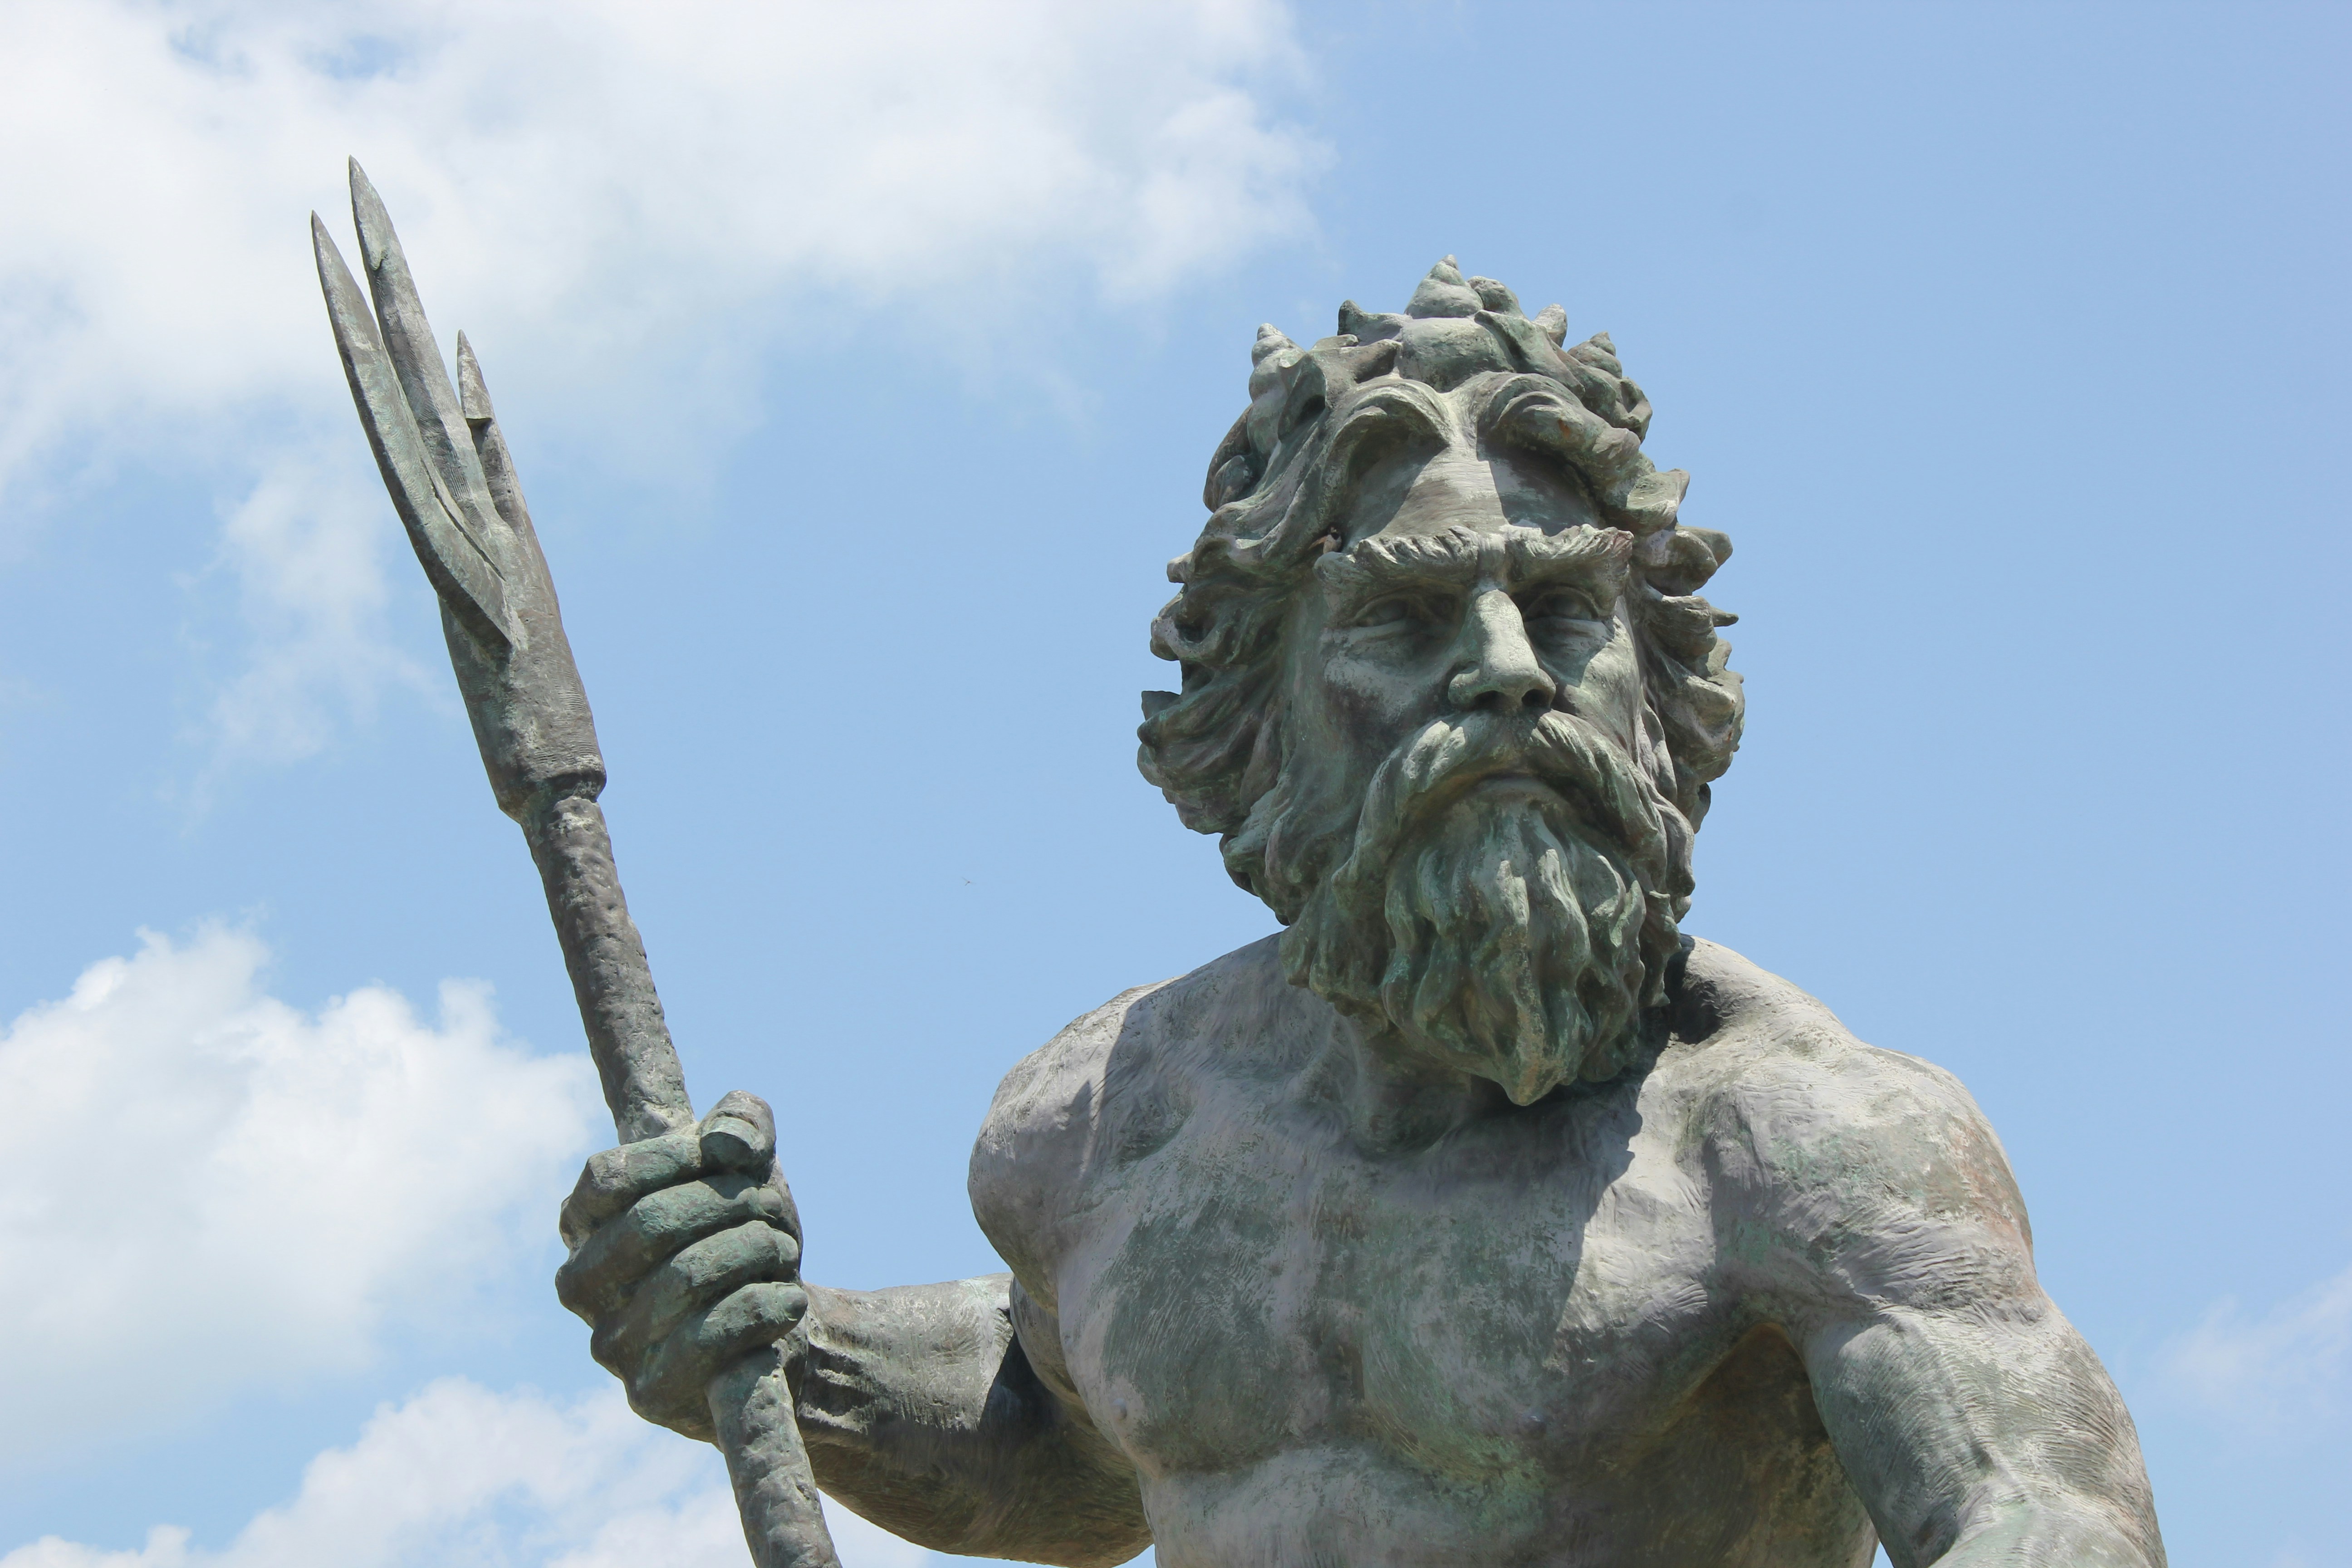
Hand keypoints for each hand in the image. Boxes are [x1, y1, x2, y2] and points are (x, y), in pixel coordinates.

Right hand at [555, 1090, 806, 1440]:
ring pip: (689, 1276)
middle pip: (653, 1222)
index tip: (736, 1156)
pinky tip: (786, 1302)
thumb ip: (742, 1122)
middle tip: (771, 1211)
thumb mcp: (750, 1164)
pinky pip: (713, 1338)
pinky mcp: (652, 1395)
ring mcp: (612, 1345)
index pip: (609, 1176)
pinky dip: (767, 1307)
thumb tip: (732, 1139)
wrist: (784, 1324)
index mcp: (584, 1222)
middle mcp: (582, 1285)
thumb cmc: (747, 1232)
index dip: (678, 1156)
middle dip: (734, 1204)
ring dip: (760, 1252)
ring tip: (781, 1255)